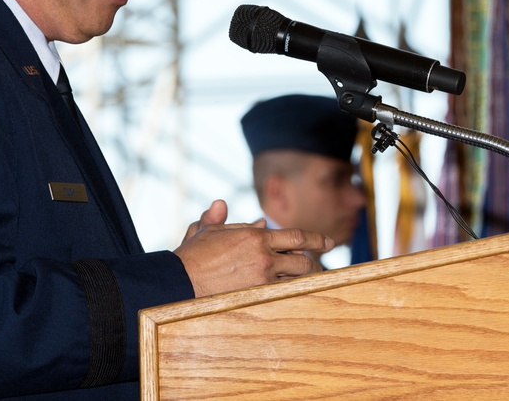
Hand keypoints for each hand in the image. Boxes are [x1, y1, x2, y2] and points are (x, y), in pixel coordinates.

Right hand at [174, 200, 333, 297]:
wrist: (180, 280)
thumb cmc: (192, 255)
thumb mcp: (208, 230)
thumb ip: (223, 218)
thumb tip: (240, 212)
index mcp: (255, 236)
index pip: (295, 236)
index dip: (315, 239)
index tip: (329, 242)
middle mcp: (263, 256)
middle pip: (302, 260)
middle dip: (314, 263)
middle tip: (320, 266)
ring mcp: (261, 278)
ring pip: (294, 279)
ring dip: (304, 280)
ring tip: (311, 282)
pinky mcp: (255, 296)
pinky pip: (281, 295)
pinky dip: (290, 293)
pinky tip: (296, 296)